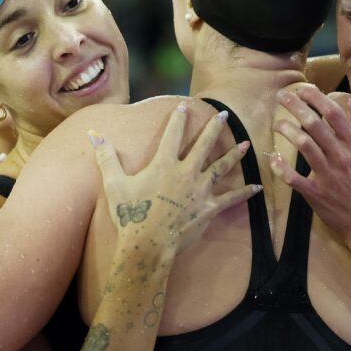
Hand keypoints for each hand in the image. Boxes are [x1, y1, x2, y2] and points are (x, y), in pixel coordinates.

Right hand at [90, 102, 260, 255]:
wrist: (148, 244)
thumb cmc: (130, 214)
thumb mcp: (114, 183)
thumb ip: (106, 156)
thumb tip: (93, 134)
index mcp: (164, 163)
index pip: (173, 134)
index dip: (178, 118)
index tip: (184, 106)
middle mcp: (186, 172)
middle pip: (203, 145)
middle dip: (214, 128)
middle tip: (224, 115)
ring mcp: (200, 191)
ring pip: (221, 167)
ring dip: (233, 155)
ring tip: (245, 144)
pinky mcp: (209, 209)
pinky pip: (230, 199)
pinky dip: (244, 193)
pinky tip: (257, 188)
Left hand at [270, 84, 350, 244]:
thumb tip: (350, 104)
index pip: (333, 113)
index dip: (315, 98)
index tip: (302, 89)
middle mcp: (341, 156)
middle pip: (315, 123)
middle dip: (296, 106)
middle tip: (282, 96)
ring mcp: (328, 175)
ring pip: (303, 145)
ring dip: (287, 131)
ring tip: (277, 124)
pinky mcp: (316, 193)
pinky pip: (293, 178)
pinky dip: (281, 168)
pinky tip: (274, 158)